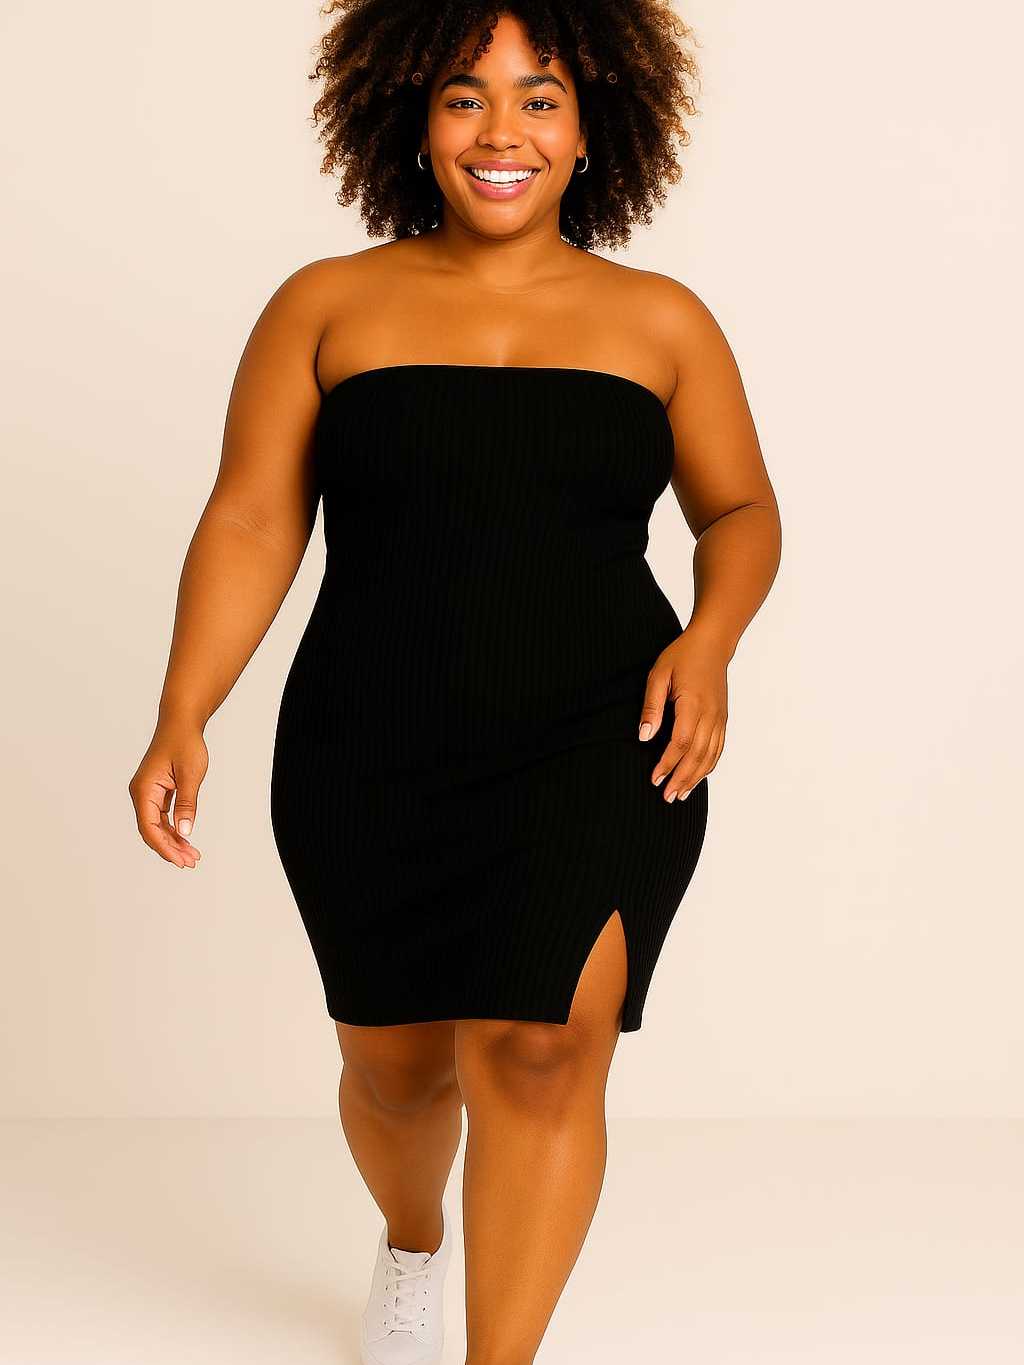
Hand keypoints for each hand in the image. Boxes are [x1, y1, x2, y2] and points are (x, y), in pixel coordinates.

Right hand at [128, 723, 207, 867]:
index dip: (164, 847)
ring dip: (172, 841)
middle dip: (170, 848)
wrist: (180, 723)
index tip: (181, 860)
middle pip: (151, 830)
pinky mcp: (156, 792)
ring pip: (156, 826)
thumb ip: (186, 803)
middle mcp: (141, 793)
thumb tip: (185, 830)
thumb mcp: (190, 774)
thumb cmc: (184, 743)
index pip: (149, 827)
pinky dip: (173, 829)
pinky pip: (161, 817)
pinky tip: (185, 839)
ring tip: (191, 855)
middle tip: (191, 862)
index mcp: (143, 790)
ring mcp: (147, 793)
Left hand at [638, 628, 728, 801]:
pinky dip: (708, 766)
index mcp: (693, 704)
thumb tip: (644, 737)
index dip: (668, 763)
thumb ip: (652, 707)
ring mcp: (719, 718)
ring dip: (695, 778)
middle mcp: (710, 715)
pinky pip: (718, 748)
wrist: (712, 644)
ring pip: (710, 756)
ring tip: (680, 795)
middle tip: (667, 797)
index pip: (681, 742)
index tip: (654, 778)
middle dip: (681, 778)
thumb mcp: (659, 675)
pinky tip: (697, 778)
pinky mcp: (722, 719)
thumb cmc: (682, 657)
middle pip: (697, 755)